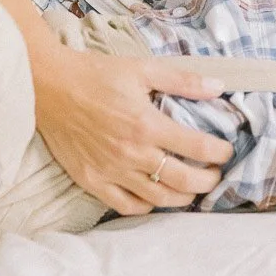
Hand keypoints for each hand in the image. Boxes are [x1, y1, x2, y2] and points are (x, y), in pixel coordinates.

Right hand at [33, 44, 234, 215]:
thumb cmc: (95, 74)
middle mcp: (131, 153)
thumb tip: (218, 87)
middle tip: (214, 174)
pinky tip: (157, 196)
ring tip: (192, 189)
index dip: (218, 152)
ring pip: (159, 199)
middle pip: (183, 180)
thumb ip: (182, 81)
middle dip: (207, 180)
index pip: (196, 147)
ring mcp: (111, 171)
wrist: (49, 86)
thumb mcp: (141, 68)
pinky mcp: (92, 181)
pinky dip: (147, 206)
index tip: (226, 151)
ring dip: (183, 197)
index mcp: (146, 123)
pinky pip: (126, 206)